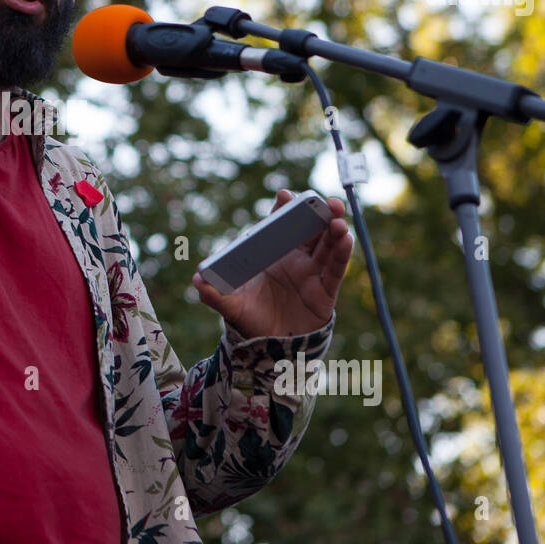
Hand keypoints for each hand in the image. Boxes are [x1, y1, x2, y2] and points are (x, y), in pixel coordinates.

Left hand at [192, 189, 353, 339]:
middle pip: (309, 230)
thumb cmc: (250, 320)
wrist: (270, 348)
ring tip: (337, 218)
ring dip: (333, 230)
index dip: (283, 209)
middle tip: (324, 200)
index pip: (278, 225)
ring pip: (325, 246)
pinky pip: (335, 270)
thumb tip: (198, 279)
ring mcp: (310, 273)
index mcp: (271, 254)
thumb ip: (215, 294)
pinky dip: (342, 254)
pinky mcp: (324, 291)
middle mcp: (294, 258)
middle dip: (318, 212)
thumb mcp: (231, 306)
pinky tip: (346, 239)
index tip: (285, 195)